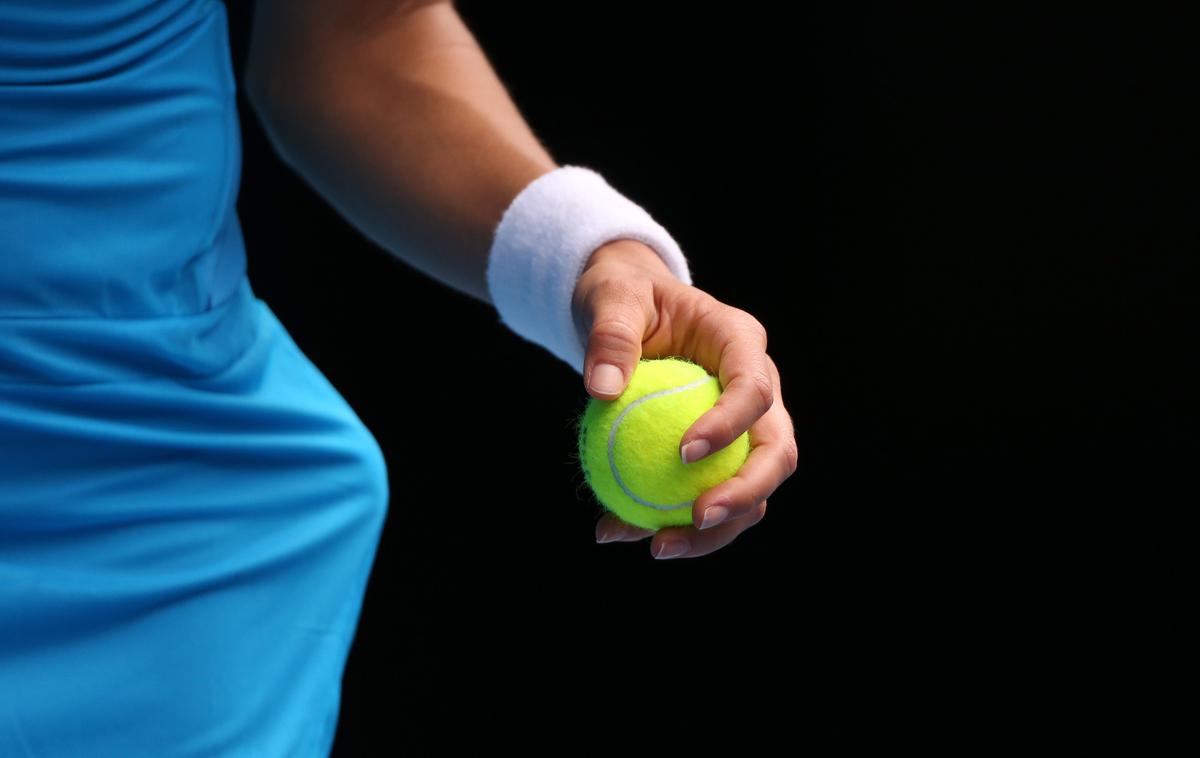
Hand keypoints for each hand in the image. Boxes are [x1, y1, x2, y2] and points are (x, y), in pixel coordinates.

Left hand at [571, 239, 797, 558]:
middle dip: (747, 493)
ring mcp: (745, 425)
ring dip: (715, 528)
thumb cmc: (624, 297)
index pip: (754, 388)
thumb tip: (601, 389)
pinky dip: (669, 521)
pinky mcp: (720, 454)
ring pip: (753, 487)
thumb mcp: (611, 300)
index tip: (683, 453)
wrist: (624, 312)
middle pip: (777, 450)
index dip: (730, 425)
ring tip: (658, 547)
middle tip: (695, 518)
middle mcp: (758, 386)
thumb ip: (610, 338)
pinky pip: (706, 495)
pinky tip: (617, 532)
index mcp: (741, 340)